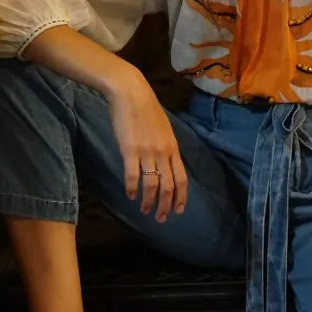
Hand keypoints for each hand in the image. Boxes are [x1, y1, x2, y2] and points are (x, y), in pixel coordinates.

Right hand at [107, 67, 188, 220]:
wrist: (131, 93)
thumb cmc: (147, 109)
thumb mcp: (164, 129)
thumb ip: (166, 147)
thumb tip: (165, 163)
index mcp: (173, 148)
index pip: (182, 178)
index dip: (181, 197)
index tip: (179, 210)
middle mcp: (163, 153)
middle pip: (169, 186)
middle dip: (166, 205)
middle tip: (161, 218)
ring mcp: (147, 152)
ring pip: (152, 184)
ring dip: (149, 201)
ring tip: (145, 211)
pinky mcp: (130, 150)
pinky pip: (132, 175)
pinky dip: (132, 188)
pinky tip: (131, 195)